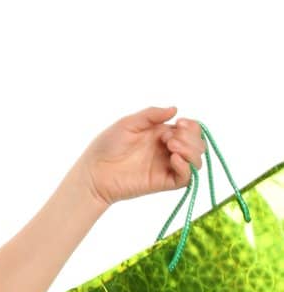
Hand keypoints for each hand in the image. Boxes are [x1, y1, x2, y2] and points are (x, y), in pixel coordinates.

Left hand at [77, 105, 205, 207]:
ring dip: (191, 150)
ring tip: (172, 147)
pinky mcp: (163, 183)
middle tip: (169, 138)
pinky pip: (185, 179)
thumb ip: (151, 115)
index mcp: (161, 134)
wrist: (94, 171)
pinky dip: (186, 167)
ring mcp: (166, 167)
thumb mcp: (128, 123)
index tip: (180, 123)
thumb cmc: (106, 146)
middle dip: (191, 138)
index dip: (191, 126)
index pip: (190, 130)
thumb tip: (175, 109)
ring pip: (196, 161)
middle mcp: (167, 150)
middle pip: (197, 144)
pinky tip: (174, 159)